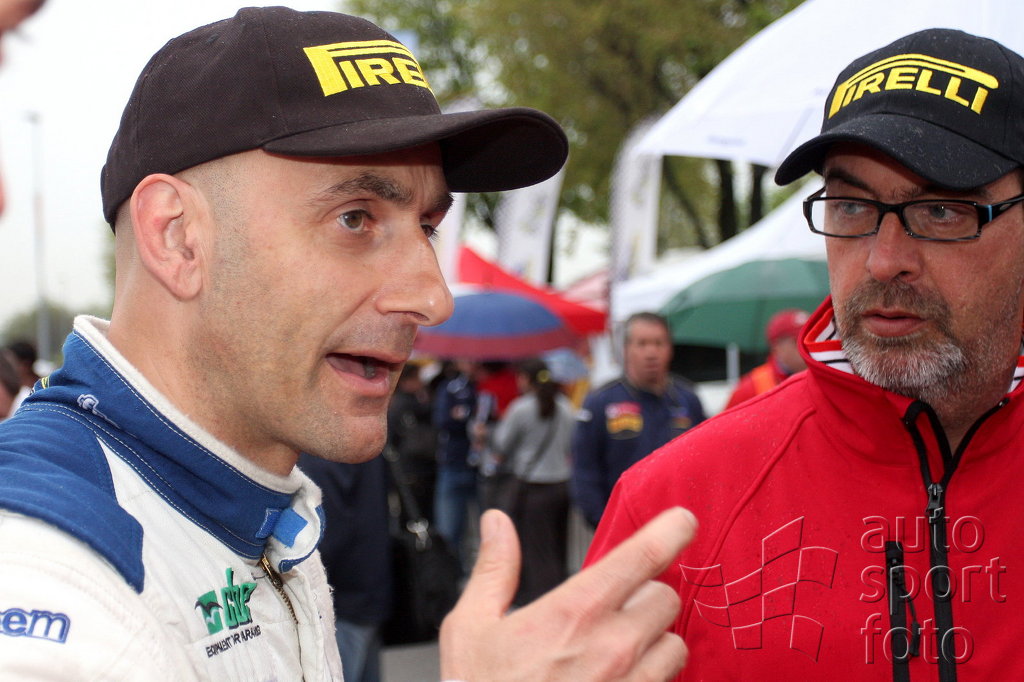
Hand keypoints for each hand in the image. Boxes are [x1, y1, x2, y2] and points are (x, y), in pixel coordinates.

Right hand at [439, 507, 695, 680]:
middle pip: (666, 597)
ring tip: (618, 653)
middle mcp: (613, 648)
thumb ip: (494, 569)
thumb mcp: (471, 628)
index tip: (682, 521)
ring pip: (675, 645)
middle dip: (646, 596)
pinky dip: (651, 679)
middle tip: (616, 610)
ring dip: (655, 642)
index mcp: (574, 613)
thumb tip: (497, 524)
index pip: (644, 555)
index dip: (672, 530)